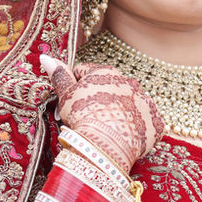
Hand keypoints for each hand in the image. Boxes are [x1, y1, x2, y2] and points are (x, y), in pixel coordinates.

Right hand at [42, 57, 163, 174]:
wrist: (105, 144)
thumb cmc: (81, 116)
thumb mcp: (66, 95)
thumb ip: (59, 75)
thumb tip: (46, 57)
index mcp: (106, 72)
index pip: (86, 73)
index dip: (76, 88)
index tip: (72, 103)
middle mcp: (130, 82)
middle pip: (110, 89)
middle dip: (100, 100)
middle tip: (89, 119)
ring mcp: (145, 102)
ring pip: (129, 105)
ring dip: (120, 114)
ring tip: (107, 131)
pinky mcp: (156, 122)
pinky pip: (145, 124)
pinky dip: (136, 130)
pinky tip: (123, 139)